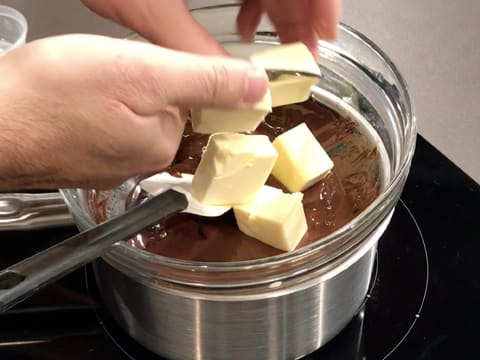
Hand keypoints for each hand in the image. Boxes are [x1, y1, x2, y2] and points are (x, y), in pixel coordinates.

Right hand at [0, 34, 267, 189]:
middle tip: (108, 69)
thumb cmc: (51, 96)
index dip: (178, 74)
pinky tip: (74, 99)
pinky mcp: (85, 156)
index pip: (196, 104)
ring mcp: (110, 162)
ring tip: (85, 84)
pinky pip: (107, 123)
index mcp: (162, 143)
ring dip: (118, 92)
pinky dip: (97, 106)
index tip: (150, 64)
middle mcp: (141, 160)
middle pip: (164, 108)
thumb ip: (205, 82)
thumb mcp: (143, 73)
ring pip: (133, 113)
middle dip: (144, 81)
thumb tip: (257, 89)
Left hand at [81, 0, 340, 57]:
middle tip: (299, 57)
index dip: (323, 5)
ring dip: (278, 13)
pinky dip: (254, 0)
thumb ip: (191, 46)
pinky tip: (243, 25)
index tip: (324, 37)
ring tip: (274, 50)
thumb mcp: (150, 4)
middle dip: (299, 18)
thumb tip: (221, 81)